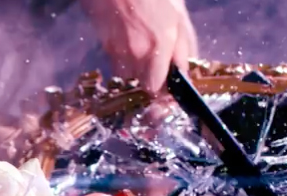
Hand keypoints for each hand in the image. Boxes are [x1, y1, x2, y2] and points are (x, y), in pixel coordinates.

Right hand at [80, 0, 198, 91]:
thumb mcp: (178, 14)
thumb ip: (184, 46)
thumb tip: (185, 71)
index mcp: (158, 45)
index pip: (154, 88)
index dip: (160, 90)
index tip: (166, 86)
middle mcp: (134, 52)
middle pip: (138, 85)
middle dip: (147, 81)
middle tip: (156, 68)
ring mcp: (113, 48)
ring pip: (123, 74)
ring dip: (133, 70)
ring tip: (141, 52)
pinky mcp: (101, 41)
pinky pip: (112, 59)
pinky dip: (121, 56)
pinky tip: (128, 39)